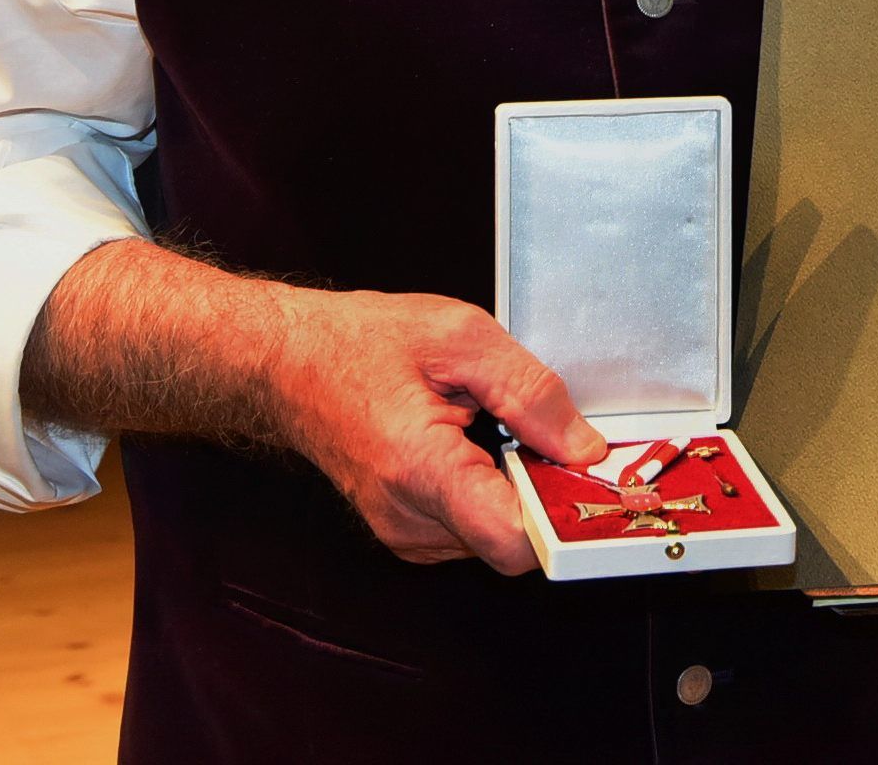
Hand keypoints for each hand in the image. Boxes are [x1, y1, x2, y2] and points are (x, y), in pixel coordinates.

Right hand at [266, 285, 606, 571]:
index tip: (589, 486)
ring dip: (511, 486)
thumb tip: (582, 445)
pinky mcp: (404, 530)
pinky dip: (486, 489)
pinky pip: (469, 525)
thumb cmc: (359, 343)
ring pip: (494, 533)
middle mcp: (408, 518)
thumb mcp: (460, 336)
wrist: (288, 362)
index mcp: (421, 469)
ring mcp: (403, 531)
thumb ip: (530, 391)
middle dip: (541, 488)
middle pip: (513, 535)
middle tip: (542, 432)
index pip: (514, 541)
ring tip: (489, 427)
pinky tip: (471, 443)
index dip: (564, 517)